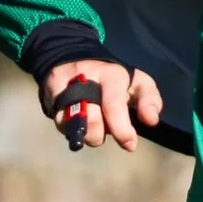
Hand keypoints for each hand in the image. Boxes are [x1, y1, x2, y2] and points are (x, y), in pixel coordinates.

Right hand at [40, 57, 163, 152]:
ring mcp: (65, 87)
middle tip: (106, 128)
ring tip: (93, 121)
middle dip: (100, 134)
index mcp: (111, 74)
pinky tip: (78, 119)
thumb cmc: (112, 78)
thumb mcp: (137, 82)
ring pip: (74, 127)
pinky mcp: (51, 96)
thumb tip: (151, 120)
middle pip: (92, 122)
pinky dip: (72, 129)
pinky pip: (61, 125)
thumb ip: (150, 99)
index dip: (121, 129)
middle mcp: (85, 78)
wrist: (73, 58)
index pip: (113, 105)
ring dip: (86, 133)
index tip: (129, 144)